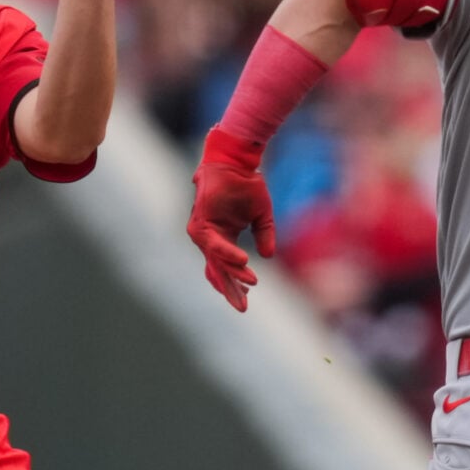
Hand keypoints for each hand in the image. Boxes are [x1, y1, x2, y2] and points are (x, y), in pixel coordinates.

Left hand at [187, 128, 273, 311]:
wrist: (237, 162)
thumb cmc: (247, 184)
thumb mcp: (262, 215)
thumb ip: (265, 235)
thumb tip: (267, 256)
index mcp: (223, 237)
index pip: (224, 268)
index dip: (234, 284)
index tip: (247, 299)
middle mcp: (210, 237)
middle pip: (217, 271)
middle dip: (231, 290)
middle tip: (243, 307)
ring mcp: (203, 231)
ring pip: (215, 261)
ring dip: (233, 273)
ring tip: (250, 283)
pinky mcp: (201, 222)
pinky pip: (214, 245)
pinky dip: (228, 254)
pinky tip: (243, 262)